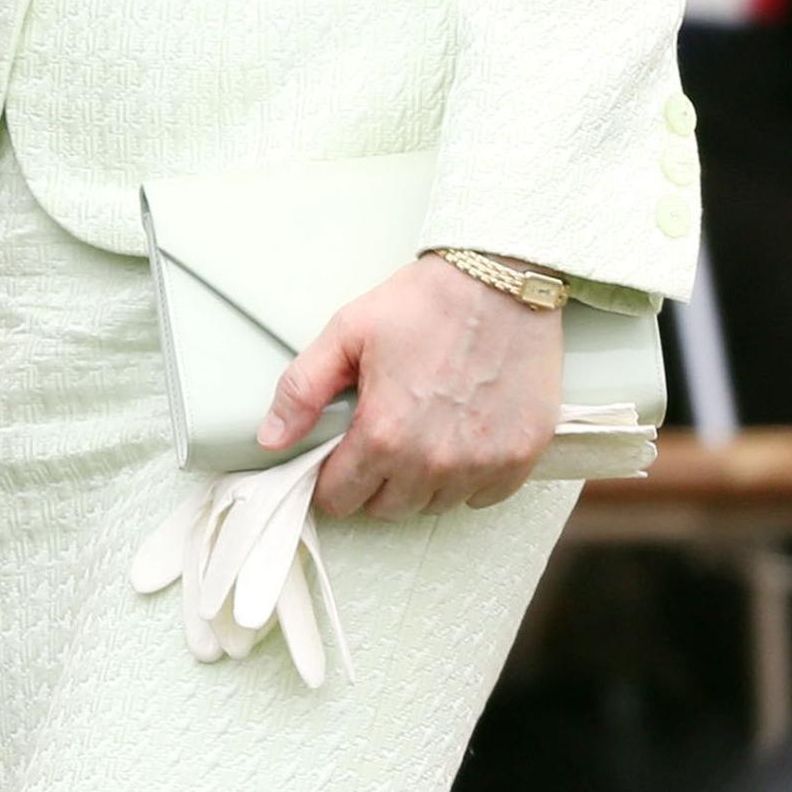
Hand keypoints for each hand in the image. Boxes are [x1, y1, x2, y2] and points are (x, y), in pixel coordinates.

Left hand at [261, 255, 562, 519]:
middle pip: (387, 508)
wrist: (499, 283)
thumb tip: (272, 438)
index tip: (336, 459)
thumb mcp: (345, 335)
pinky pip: (483, 496)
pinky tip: (459, 440)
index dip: (331, 480)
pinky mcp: (520, 457)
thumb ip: (302, 390)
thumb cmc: (423, 304)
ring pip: (435, 505)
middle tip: (377, 438)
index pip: (341, 497)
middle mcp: (434, 461)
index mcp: (385, 434)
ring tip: (418, 433)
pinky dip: (468, 478)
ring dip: (420, 482)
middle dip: (373, 481)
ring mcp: (482, 463)